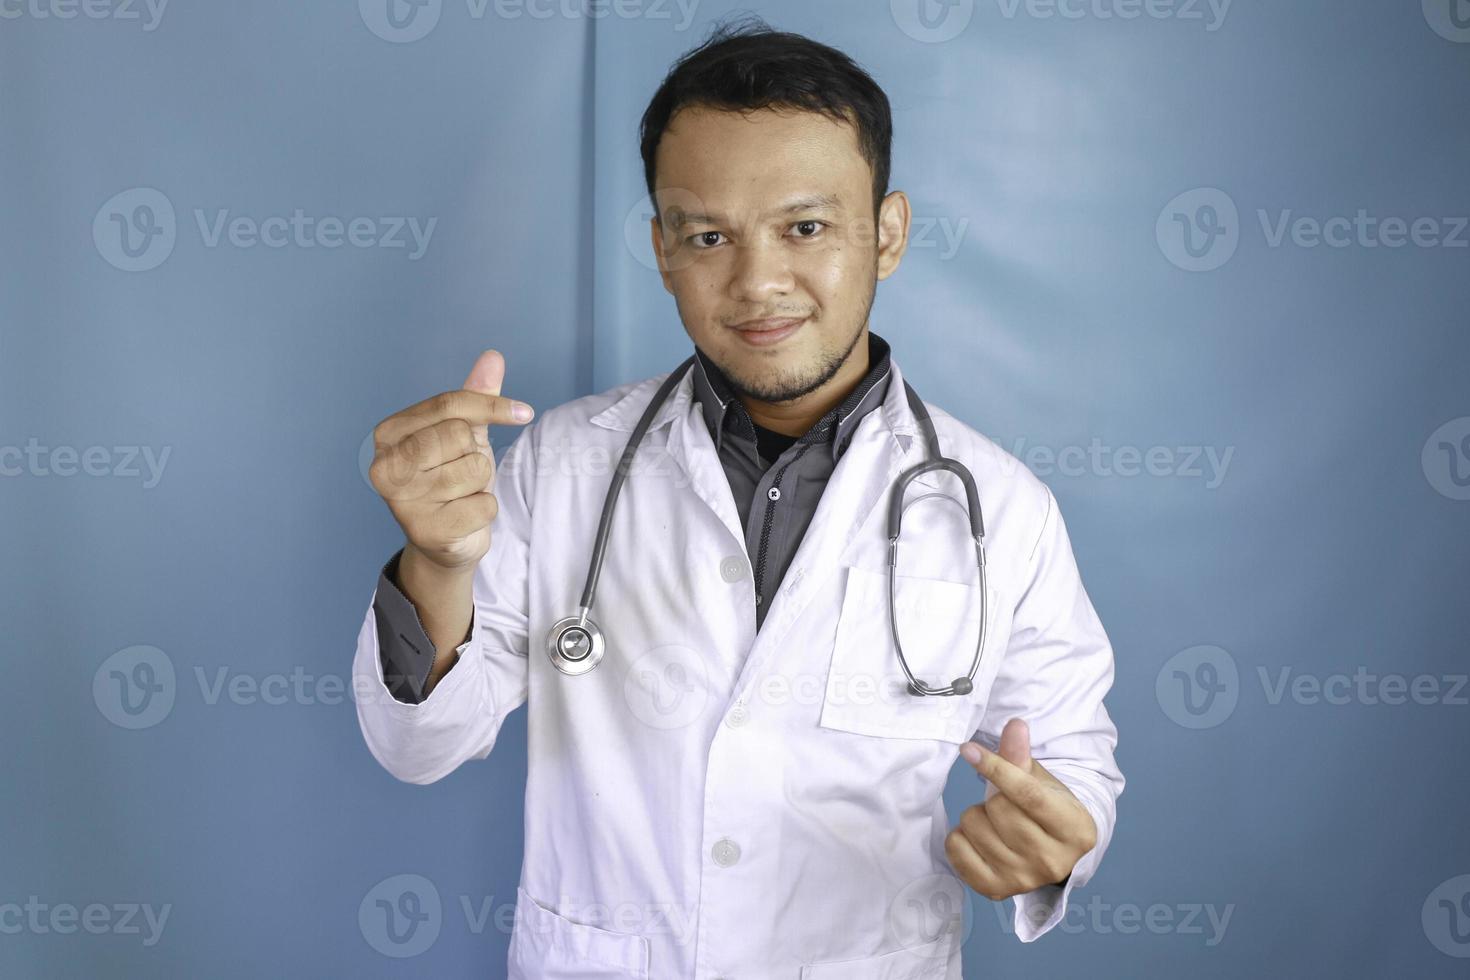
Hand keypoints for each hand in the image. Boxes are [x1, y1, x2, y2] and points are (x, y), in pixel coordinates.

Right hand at [368, 349, 534, 570]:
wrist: (446, 540)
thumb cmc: (451, 478)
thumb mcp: (465, 432)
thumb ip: (475, 395)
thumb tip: (493, 356)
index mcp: (388, 433)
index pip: (449, 404)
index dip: (492, 406)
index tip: (524, 412)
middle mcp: (385, 465)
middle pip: (459, 434)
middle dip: (475, 453)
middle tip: (462, 471)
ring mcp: (401, 501)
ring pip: (474, 470)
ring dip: (480, 484)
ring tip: (461, 495)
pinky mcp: (425, 531)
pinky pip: (483, 505)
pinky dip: (485, 510)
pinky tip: (464, 517)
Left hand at [945, 718, 1096, 900]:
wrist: (1051, 853)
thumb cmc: (1047, 809)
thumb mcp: (1042, 780)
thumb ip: (1023, 755)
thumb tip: (1015, 725)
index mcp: (1075, 830)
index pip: (1028, 794)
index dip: (996, 768)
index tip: (969, 750)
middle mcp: (1053, 862)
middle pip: (999, 809)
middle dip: (992, 796)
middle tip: (1002, 801)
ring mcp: (1024, 880)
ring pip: (974, 826)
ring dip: (976, 815)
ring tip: (994, 821)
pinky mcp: (996, 891)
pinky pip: (956, 851)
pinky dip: (959, 837)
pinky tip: (979, 838)